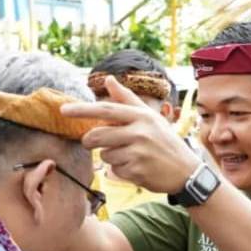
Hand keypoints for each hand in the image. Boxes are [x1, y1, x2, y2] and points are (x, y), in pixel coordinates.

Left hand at [60, 75, 201, 193]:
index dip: (82, 110)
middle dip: (89, 141)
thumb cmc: (164, 141)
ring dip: (111, 157)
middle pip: (97, 136)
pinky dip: (121, 170)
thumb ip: (127, 98)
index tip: (63, 110)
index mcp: (141, 116)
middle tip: (93, 142)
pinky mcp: (137, 171)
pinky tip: (137, 168)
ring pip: (105, 155)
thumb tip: (108, 79)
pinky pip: (114, 170)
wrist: (186, 171)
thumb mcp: (150, 117)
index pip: (106, 110)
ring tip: (130, 156)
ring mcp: (138, 153)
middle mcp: (139, 132)